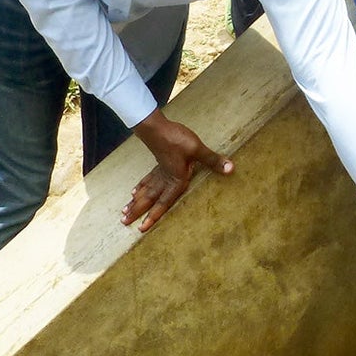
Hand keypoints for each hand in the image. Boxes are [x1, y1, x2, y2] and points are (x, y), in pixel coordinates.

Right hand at [125, 110, 233, 231]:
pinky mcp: (157, 163)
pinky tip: (133, 191)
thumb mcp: (197, 149)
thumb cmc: (176, 138)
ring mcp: (159, 171)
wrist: (157, 126)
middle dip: (138, 211)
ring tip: (124, 212)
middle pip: (149, 198)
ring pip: (145, 190)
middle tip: (124, 222)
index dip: (154, 216)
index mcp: (175, 179)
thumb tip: (230, 168)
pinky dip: (140, 187)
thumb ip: (212, 160)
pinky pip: (146, 179)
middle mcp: (165, 179)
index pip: (164, 202)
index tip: (142, 228)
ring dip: (136, 202)